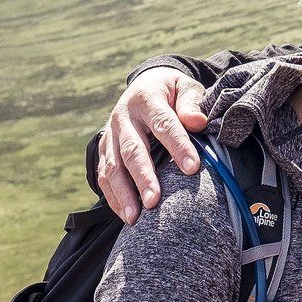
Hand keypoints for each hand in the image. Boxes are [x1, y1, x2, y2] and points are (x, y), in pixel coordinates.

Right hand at [96, 67, 208, 222]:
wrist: (145, 84)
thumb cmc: (172, 90)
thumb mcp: (184, 86)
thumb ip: (192, 101)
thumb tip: (198, 121)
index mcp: (146, 98)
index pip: (163, 123)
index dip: (178, 145)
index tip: (193, 168)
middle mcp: (123, 117)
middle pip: (132, 149)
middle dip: (143, 177)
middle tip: (154, 201)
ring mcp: (110, 134)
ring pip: (113, 166)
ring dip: (123, 193)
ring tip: (135, 217)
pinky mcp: (104, 149)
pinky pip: (103, 175)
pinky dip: (113, 197)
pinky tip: (126, 215)